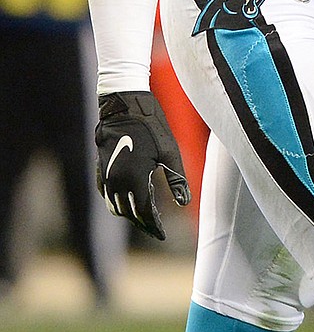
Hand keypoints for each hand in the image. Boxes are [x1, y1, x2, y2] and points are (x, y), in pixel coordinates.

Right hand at [95, 91, 190, 239]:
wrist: (124, 105)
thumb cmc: (152, 126)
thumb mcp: (169, 152)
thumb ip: (177, 179)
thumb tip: (185, 202)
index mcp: (135, 179)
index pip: (144, 212)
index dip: (154, 226)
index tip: (162, 234)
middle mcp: (117, 182)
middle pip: (129, 213)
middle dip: (143, 223)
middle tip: (155, 228)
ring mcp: (107, 176)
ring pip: (115, 206)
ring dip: (129, 214)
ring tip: (143, 217)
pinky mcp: (101, 169)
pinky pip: (107, 195)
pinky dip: (116, 202)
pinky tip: (126, 201)